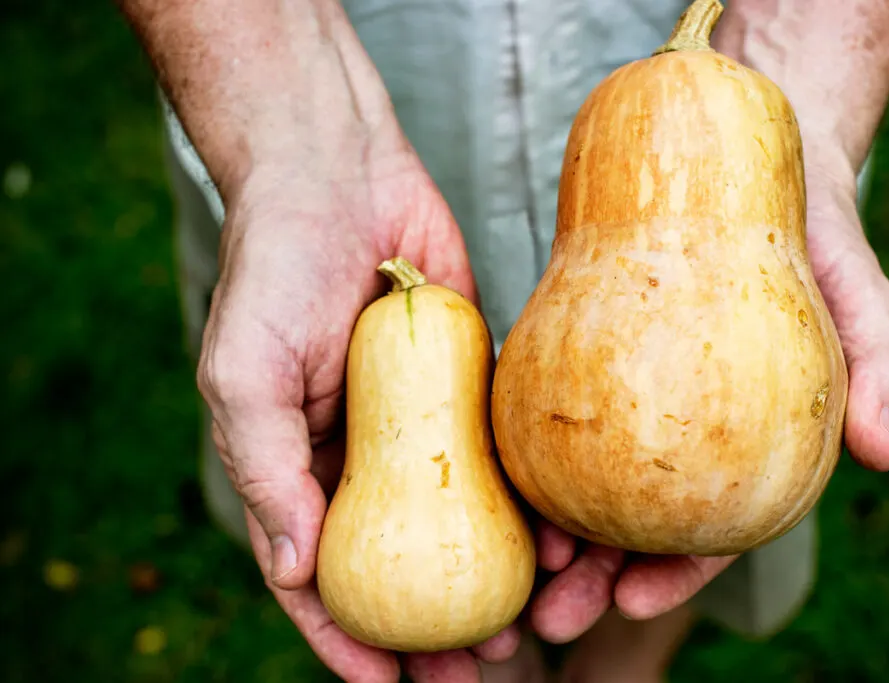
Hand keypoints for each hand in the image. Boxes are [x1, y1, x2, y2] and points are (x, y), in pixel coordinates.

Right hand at [196, 145, 520, 682]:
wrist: (338, 176)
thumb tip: (290, 571)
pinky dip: (527, 500)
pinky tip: (561, 536)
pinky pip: (502, 454)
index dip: (346, 638)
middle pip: (401, 563)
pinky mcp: (472, 383)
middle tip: (474, 671)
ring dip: (494, 576)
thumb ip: (264, 468)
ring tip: (531, 621)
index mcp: (301, 465)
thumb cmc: (273, 269)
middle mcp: (365, 455)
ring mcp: (423, 423)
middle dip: (432, 629)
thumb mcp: (244, 373)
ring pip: (463, 520)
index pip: (317, 575)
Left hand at [521, 139, 888, 642]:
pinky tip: (493, 469)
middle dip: (591, 576)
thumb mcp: (860, 290)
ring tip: (512, 556)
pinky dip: (524, 446)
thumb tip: (886, 453)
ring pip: (580, 478)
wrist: (746, 151)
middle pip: (633, 521)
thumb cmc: (815, 229)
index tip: (633, 601)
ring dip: (545, 526)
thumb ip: (880, 366)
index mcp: (745, 442)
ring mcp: (627, 391)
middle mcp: (681, 429)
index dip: (676, 573)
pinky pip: (547, 406)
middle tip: (544, 616)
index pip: (711, 528)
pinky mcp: (583, 344)